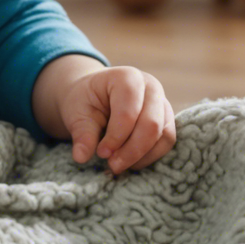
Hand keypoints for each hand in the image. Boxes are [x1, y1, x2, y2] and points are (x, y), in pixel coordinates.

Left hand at [51, 64, 176, 173]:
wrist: (96, 95)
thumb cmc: (86, 100)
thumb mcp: (77, 112)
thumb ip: (82, 133)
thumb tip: (81, 157)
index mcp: (127, 78)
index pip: (128, 111)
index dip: (116, 137)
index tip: (101, 153)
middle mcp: (151, 87)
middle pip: (151, 124)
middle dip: (132, 151)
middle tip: (112, 166)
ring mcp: (162, 103)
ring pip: (163, 135)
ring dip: (142, 156)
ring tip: (119, 164)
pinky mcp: (167, 119)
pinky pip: (166, 142)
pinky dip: (150, 156)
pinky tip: (130, 161)